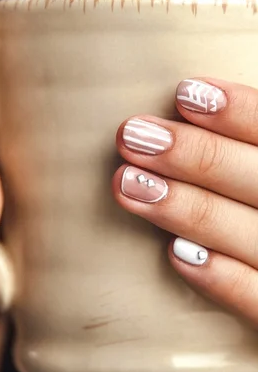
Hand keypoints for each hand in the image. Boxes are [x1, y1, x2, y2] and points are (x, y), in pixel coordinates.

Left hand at [114, 78, 257, 323]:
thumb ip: (245, 151)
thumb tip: (191, 99)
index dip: (240, 113)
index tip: (184, 93)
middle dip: (194, 156)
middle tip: (131, 135)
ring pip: (251, 235)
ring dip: (186, 208)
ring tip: (126, 184)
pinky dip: (223, 278)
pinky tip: (176, 254)